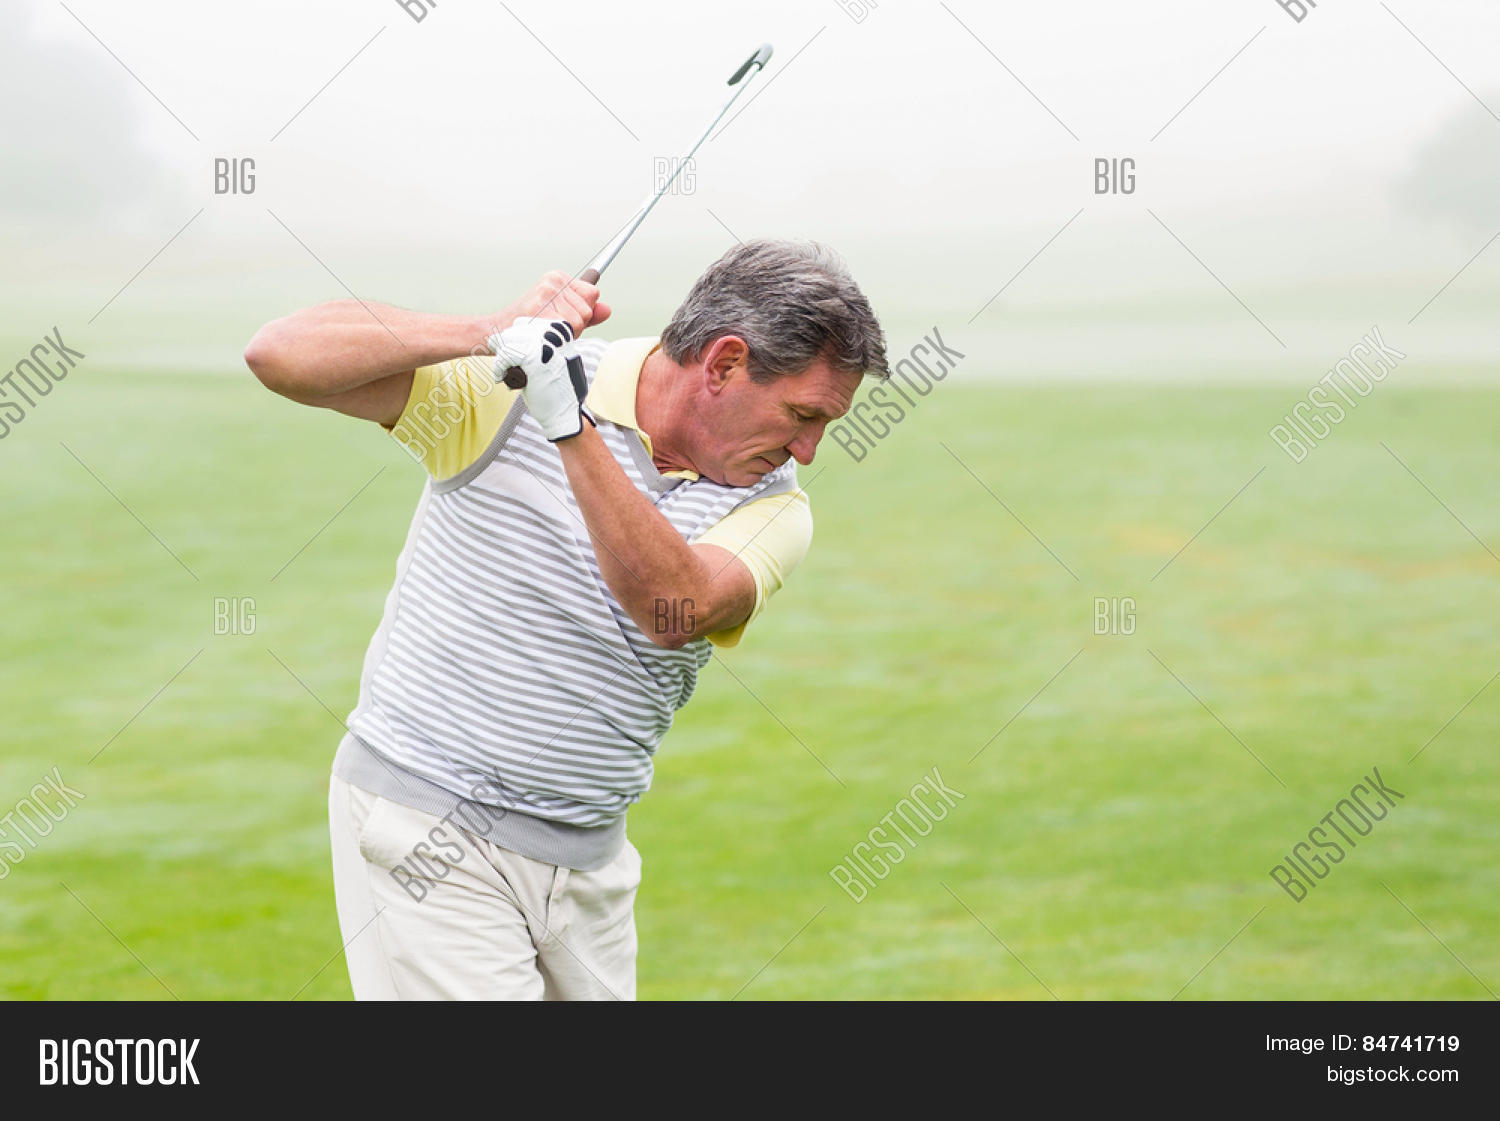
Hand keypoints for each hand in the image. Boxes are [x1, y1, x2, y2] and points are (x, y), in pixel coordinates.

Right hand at [487, 271, 610, 341]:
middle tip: (551, 327)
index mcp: (558, 278)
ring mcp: (546, 293)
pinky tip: (540, 334)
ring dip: (565, 334)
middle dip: (575, 326)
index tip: (562, 316)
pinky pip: (566, 329)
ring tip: (545, 331)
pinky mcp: (540, 307)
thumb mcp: (561, 316)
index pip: (592, 294)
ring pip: (578, 321)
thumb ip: (587, 313)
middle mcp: (553, 281)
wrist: (495, 332)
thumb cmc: (528, 325)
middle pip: (587, 310)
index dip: (582, 313)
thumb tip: (607, 309)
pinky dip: (556, 338)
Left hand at [489, 317, 589, 440]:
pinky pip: (505, 356)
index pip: (524, 323)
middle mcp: (554, 333)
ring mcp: (543, 344)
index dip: (513, 340)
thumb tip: (503, 336)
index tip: (511, 356)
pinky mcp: (533, 358)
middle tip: (506, 366)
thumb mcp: (551, 358)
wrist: (565, 411)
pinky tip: (501, 377)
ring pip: (507, 341)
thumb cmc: (555, 388)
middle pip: (513, 330)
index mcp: (560, 330)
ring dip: (501, 359)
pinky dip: (499, 368)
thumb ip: (536, 344)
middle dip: (505, 348)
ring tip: (504, 372)